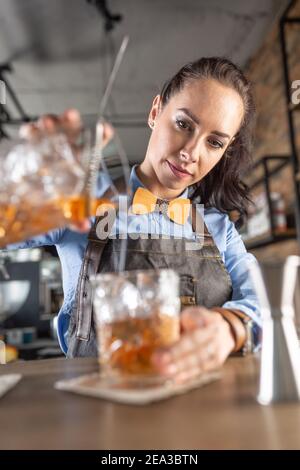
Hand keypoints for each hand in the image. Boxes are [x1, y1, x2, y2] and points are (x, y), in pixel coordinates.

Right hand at [19, 110, 113, 232]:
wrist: (41, 209)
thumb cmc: (62, 205)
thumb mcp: (73, 212)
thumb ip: (77, 218)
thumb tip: (83, 225)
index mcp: (83, 162)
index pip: (97, 144)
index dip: (103, 135)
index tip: (105, 129)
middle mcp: (67, 153)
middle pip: (72, 131)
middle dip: (71, 121)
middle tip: (71, 116)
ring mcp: (50, 150)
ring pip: (51, 130)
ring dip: (50, 122)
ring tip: (47, 123)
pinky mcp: (32, 152)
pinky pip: (31, 138)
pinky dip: (30, 133)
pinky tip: (29, 133)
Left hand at [152, 306, 234, 383]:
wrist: (223, 328)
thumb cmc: (198, 320)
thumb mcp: (189, 314)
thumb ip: (176, 322)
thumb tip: (153, 329)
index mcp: (207, 320)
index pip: (191, 335)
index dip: (177, 347)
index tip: (161, 354)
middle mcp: (215, 335)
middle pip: (196, 350)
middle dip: (177, 359)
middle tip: (158, 364)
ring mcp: (218, 350)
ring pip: (199, 362)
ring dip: (181, 369)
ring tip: (164, 372)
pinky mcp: (216, 362)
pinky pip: (201, 370)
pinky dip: (188, 375)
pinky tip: (176, 379)